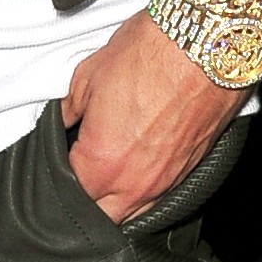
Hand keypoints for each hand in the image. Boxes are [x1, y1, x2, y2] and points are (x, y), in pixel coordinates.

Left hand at [61, 10, 243, 222]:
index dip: (58, 177)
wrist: (203, 44)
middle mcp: (134, 184)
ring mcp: (164, 183)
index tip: (58, 159)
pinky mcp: (188, 172)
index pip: (68, 193)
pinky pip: (158, 198)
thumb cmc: (149, 54)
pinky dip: (143, 190)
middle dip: (86, 199)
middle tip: (79, 168)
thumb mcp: (88, 75)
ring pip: (131, 214)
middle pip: (100, 216)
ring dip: (115, 200)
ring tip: (107, 169)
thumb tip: (60, 121)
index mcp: (102, 164)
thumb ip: (68, 109)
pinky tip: (136, 166)